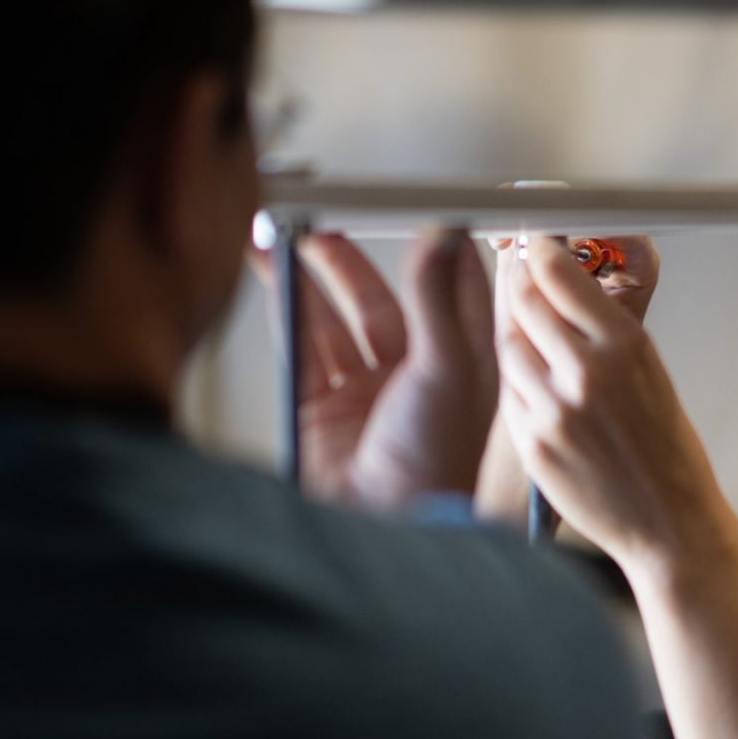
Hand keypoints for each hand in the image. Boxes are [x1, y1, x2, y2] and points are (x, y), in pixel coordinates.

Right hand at [250, 229, 496, 510]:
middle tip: (325, 222)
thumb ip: (437, 299)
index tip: (414, 207)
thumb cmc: (433, 465)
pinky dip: (286, 310)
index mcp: (463, 367)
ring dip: (310, 279)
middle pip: (380, 302)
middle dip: (349, 261)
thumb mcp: (446, 370)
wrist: (384, 531)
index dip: (434, 249)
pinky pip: (301, 349)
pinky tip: (274, 275)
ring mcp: (365, 396)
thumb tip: (443, 232)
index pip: (451, 292)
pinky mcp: (320, 412)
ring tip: (286, 237)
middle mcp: (414, 378)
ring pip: (333, 321)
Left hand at [495, 234, 727, 567]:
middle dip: (520, 284)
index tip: (536, 244)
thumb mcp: (650, 373)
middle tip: (522, 277)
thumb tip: (556, 284)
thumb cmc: (666, 449)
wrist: (668, 523)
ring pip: (508, 346)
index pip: (559, 274)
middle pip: (524, 303)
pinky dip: (518, 382)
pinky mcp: (532, 444)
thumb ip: (601, 329)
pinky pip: (510, 393)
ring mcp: (554, 411)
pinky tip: (537, 385)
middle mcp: (587, 374)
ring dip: (515, 333)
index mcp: (625, 346)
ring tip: (533, 337)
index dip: (539, 252)